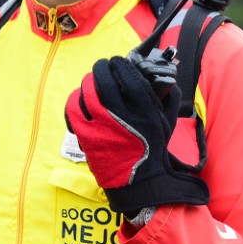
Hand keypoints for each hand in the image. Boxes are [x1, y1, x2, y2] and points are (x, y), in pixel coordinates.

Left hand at [63, 56, 208, 215]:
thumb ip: (168, 97)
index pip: (127, 73)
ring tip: (93, 80)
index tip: (119, 62)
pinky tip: (81, 97)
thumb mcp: (167, 121)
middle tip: (104, 67)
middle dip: (103, 67)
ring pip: (87, 89)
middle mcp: (121, 113)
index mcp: (143, 108)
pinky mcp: (85, 135)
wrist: (139, 181)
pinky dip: (76, 98)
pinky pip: (74, 108)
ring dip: (90, 80)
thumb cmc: (152, 149)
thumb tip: (166, 77)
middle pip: (104, 77)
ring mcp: (100, 124)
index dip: (120, 63)